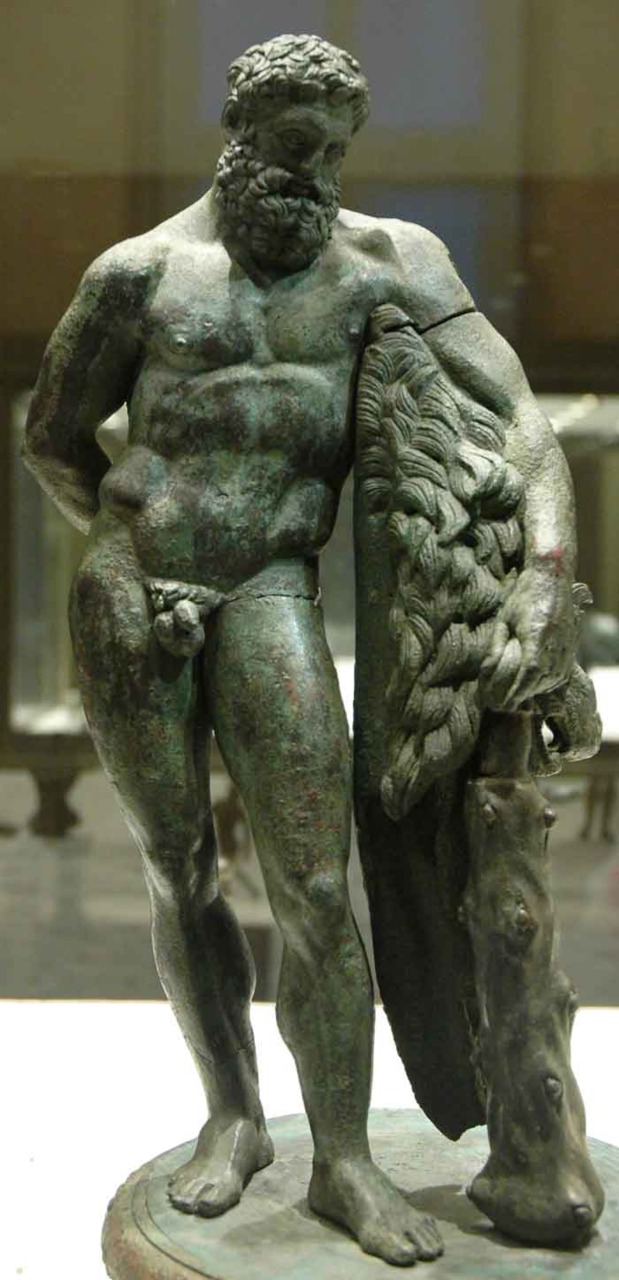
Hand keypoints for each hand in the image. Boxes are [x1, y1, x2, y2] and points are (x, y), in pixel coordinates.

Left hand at [480, 567, 575, 710]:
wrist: (551, 577)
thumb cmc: (523, 595)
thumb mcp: (504, 619)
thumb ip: (496, 646)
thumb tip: (486, 673)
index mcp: (537, 634)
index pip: (529, 672)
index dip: (518, 692)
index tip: (503, 703)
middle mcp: (555, 641)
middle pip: (542, 680)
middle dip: (524, 696)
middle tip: (506, 706)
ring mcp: (567, 643)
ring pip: (554, 678)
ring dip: (537, 691)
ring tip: (520, 699)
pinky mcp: (572, 643)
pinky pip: (563, 671)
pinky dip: (550, 682)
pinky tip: (538, 686)